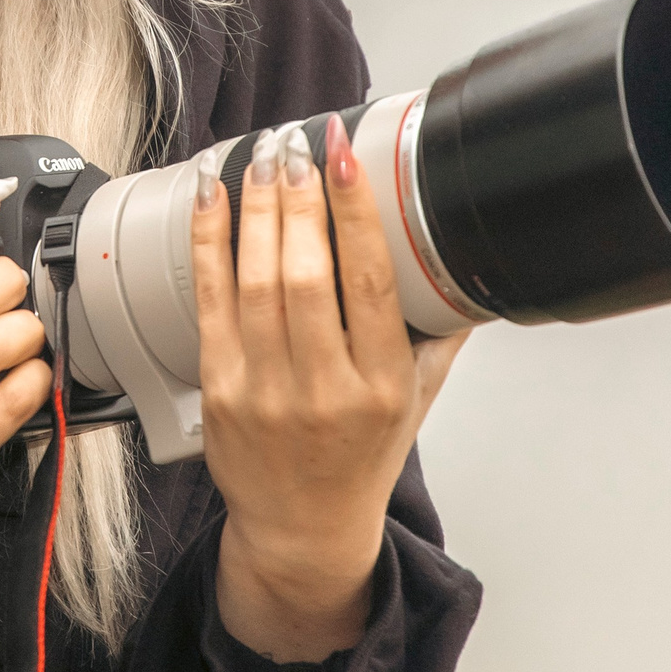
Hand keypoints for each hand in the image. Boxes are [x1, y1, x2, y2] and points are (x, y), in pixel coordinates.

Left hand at [191, 115, 467, 660]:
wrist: (303, 528)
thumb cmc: (363, 456)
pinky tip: (213, 199)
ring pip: (256, 281)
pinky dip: (209, 243)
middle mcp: (325, 389)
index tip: (343, 156)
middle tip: (293, 143)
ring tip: (260, 157)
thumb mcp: (420, 398)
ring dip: (255, 208)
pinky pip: (210, 302)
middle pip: (306, 274)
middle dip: (297, 196)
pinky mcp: (220, 390)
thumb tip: (462, 260)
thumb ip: (440, 330)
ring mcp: (266, 391)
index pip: (369, 281)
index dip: (354, 210)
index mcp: (384, 384)